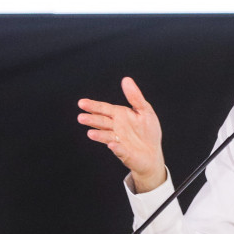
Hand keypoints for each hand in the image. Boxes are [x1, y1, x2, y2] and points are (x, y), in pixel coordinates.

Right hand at [78, 76, 166, 192]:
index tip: (81, 103)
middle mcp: (116, 128)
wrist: (152, 154)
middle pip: (102, 122)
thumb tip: (126, 79)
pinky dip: (115, 147)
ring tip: (90, 133)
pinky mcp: (125, 153)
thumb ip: (135, 96)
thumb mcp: (145, 110)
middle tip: (80, 117)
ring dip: (99, 134)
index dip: (93, 106)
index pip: (104, 109)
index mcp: (120, 115)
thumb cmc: (148, 131)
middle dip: (92, 119)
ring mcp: (119, 141)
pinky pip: (119, 149)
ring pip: (106, 136)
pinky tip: (112, 144)